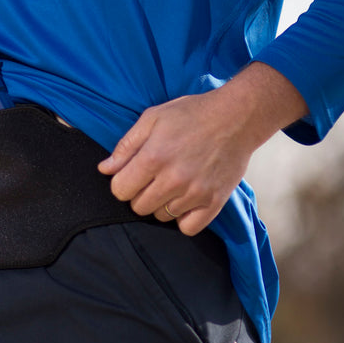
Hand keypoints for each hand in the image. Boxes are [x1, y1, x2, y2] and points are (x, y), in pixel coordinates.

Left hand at [97, 63, 308, 235]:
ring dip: (163, 204)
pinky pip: (188, 228)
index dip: (122, 183)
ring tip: (173, 183)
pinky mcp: (215, 202)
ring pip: (162, 217)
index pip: (120, 191)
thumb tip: (105, 169)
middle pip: (139, 207)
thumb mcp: (152, 118)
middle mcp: (173, 179)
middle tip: (154, 178)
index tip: (133, 175)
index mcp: (153, 158)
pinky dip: (184, 218)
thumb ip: (126, 146)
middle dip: (140, 194)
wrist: (238, 117)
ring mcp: (195, 193)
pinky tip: (186, 200)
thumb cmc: (192, 114)